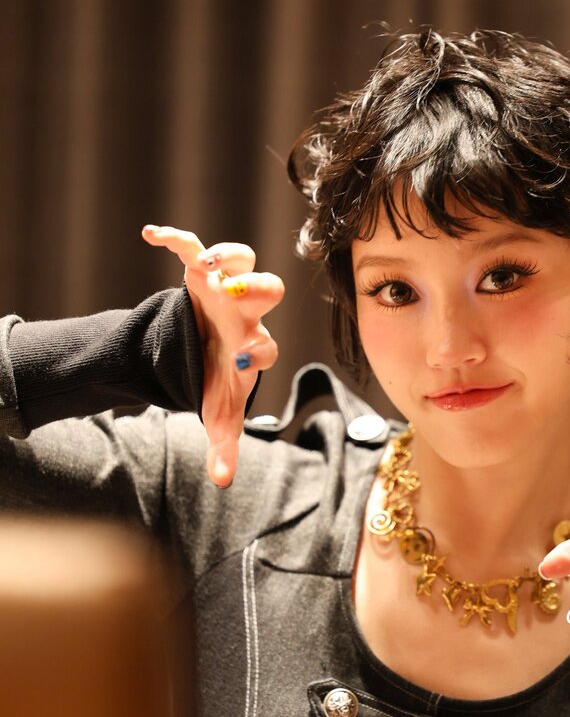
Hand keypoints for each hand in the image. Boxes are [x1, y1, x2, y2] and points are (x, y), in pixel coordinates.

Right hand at [142, 225, 283, 486]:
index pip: (266, 345)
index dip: (256, 350)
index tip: (238, 359)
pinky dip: (175, 238)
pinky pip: (193, 246)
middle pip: (270, 290)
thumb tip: (221, 482)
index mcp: (254, 345)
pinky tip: (152, 234)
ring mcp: (227, 286)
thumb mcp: (218, 411)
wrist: (202, 351)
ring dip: (226, 256)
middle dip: (257, 290)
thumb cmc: (218, 379)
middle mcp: (249, 311)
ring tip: (204, 262)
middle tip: (235, 296)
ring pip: (241, 259)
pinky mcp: (201, 270)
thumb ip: (223, 443)